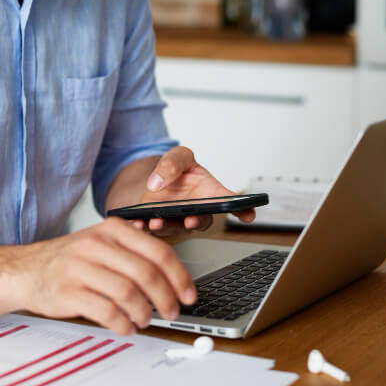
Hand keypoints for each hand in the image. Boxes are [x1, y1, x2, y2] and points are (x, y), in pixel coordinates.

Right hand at [16, 218, 196, 335]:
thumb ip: (134, 254)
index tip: (188, 295)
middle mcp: (97, 245)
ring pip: (128, 293)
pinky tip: (126, 327)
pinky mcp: (67, 292)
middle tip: (172, 312)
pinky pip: (106, 311)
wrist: (24, 270)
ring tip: (145, 320)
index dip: (179, 277)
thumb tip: (173, 280)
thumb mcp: (102, 244)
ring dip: (144, 312)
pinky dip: (122, 323)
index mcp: (112, 230)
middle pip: (146, 274)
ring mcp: (80, 268)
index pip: (158, 252)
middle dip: (166, 298)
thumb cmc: (70, 261)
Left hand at [134, 146, 256, 235]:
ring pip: (175, 229)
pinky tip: (136, 223)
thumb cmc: (178, 169)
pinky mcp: (158, 223)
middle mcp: (197, 212)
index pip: (232, 203)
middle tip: (191, 220)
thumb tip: (158, 182)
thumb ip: (173, 163)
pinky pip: (151, 230)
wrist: (157, 180)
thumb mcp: (179, 156)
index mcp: (210, 194)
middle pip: (202, 222)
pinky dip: (143, 228)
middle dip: (197, 222)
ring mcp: (178, 220)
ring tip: (156, 222)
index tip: (249, 214)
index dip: (244, 210)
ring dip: (166, 227)